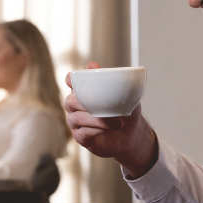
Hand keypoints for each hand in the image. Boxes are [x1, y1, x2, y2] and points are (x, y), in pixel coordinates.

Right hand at [65, 62, 157, 176]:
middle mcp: (75, 107)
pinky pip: (83, 133)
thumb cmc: (125, 112)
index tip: (75, 79)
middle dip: (84, 102)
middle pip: (70, 101)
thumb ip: (109, 81)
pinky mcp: (80, 137)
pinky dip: (97, 130)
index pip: (71, 82)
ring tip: (117, 122)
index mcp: (84, 92)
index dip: (70, 80)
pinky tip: (109, 129)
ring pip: (77, 118)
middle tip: (103, 105)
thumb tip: (93, 65)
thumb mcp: (124, 95)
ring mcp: (76, 123)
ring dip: (97, 119)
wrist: (132, 134)